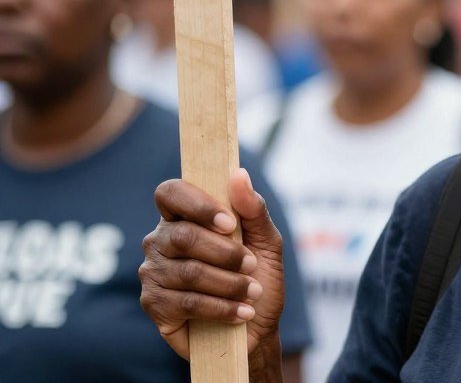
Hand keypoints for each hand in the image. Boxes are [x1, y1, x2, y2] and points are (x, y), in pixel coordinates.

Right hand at [139, 168, 285, 360]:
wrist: (257, 327)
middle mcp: (161, 241)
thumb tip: (238, 174)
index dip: (197, 204)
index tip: (229, 223)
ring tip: (253, 292)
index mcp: (184, 216)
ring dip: (229, 283)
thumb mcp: (266, 241)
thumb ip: (253, 209)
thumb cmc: (258, 277)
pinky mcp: (154, 306)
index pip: (170, 193)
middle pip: (183, 236)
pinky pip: (186, 303)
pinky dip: (221, 307)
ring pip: (188, 272)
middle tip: (251, 265)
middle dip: (225, 253)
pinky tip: (241, 312)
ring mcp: (153, 273)